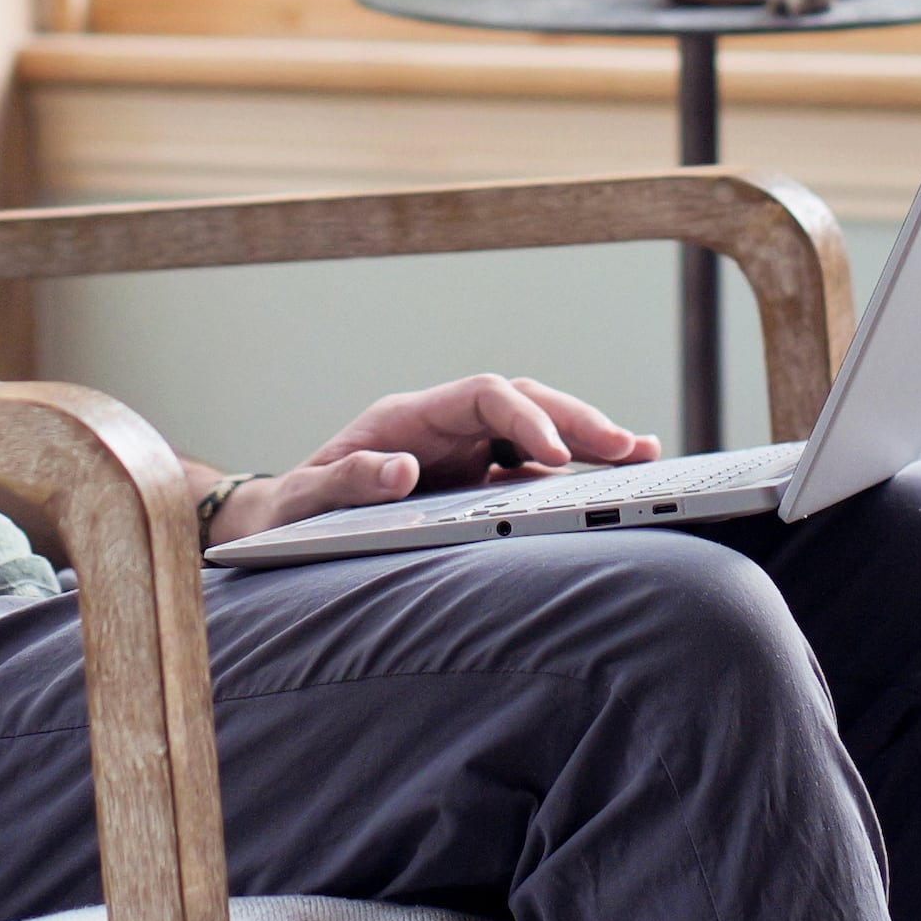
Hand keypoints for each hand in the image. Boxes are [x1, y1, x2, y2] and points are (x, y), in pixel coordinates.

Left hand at [204, 374, 659, 546]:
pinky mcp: (473, 480)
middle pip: (525, 401)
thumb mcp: (304, 501)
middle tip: (629, 448)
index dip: (524, 417)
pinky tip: (614, 479)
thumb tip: (399, 469)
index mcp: (408, 418)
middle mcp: (443, 426)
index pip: (483, 395)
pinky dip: (572, 471)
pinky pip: (531, 468)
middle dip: (577, 421)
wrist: (278, 525)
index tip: (555, 458)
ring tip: (643, 455)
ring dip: (586, 439)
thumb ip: (346, 481)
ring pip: (537, 428)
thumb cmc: (289, 513)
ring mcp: (463, 451)